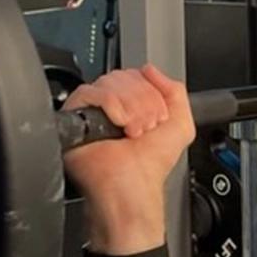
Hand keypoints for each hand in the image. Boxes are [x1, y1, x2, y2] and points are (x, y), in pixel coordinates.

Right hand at [63, 65, 195, 253]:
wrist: (132, 187)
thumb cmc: (150, 167)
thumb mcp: (181, 125)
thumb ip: (175, 91)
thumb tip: (150, 69)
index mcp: (131, 106)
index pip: (137, 75)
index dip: (152, 94)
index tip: (156, 120)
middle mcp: (110, 106)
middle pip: (124, 76)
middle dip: (143, 103)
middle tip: (143, 129)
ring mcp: (92, 111)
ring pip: (110, 81)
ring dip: (130, 108)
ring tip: (131, 132)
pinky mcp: (75, 116)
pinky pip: (91, 92)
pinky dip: (111, 107)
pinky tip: (117, 126)